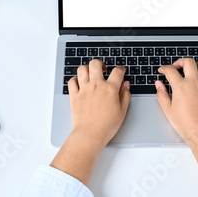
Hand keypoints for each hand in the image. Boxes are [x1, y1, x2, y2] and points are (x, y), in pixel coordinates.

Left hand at [50, 59, 130, 184]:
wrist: (89, 134)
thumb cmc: (106, 126)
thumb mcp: (122, 111)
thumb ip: (125, 95)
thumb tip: (126, 85)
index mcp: (110, 89)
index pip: (117, 71)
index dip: (121, 69)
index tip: (121, 71)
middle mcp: (96, 85)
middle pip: (96, 64)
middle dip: (100, 63)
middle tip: (103, 69)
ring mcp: (84, 89)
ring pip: (82, 69)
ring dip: (87, 69)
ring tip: (91, 74)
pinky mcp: (74, 96)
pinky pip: (72, 81)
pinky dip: (75, 80)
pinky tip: (80, 83)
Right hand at [155, 57, 197, 188]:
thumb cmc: (185, 123)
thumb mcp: (167, 109)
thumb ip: (161, 94)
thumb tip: (159, 85)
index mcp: (181, 86)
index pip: (170, 70)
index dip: (164, 68)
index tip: (162, 70)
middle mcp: (194, 83)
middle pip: (188, 62)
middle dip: (180, 61)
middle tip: (176, 66)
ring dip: (194, 65)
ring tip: (189, 69)